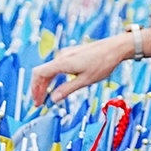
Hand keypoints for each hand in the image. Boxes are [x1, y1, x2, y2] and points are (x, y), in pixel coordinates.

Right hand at [31, 29, 150, 105]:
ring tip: (46, 96)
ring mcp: (66, 54)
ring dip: (46, 83)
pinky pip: (57, 66)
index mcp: (62, 62)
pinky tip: (56, 85)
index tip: (37, 102)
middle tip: (39, 102)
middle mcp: (61, 56)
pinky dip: (53, 77)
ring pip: (49, 69)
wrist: (115, 48)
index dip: (34, 89)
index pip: (38, 74)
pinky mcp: (72, 54)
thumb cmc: (103, 63)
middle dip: (38, 88)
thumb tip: (54, 99)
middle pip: (42, 72)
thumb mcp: (85, 80)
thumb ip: (67, 89)